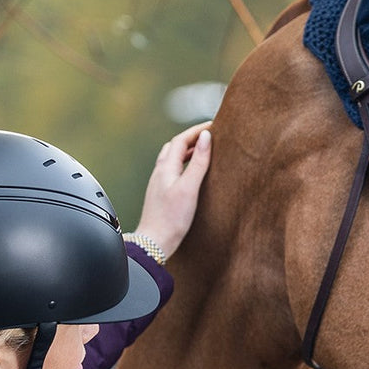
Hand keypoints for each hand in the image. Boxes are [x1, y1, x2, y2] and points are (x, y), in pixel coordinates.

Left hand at [133, 121, 211, 260]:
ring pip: (172, 159)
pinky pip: (172, 171)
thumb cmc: (172, 219)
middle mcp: (159, 173)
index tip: (213, 126)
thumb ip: (198, 162)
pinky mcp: (160, 195)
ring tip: (201, 152)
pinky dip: (183, 165)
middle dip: (191, 138)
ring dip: (186, 151)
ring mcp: (158, 184)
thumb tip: (206, 137)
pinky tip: (190, 175)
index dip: (196, 131)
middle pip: (174, 147)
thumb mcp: (189, 188)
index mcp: (166, 168)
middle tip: (208, 136)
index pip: (181, 140)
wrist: (154, 243)